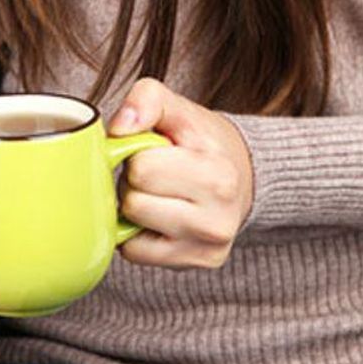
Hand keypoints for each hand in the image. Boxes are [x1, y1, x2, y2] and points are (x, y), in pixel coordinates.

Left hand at [110, 78, 253, 269]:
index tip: (155, 154)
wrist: (243, 175)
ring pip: (130, 229)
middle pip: (133, 202)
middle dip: (134, 184)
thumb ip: (147, 100)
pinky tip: (158, 219)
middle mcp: (217, 219)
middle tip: (156, 176)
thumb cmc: (202, 143)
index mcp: (217, 176)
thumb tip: (118, 129)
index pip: (141, 169)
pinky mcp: (193, 263)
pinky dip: (136, 236)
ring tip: (158, 195)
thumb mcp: (179, 109)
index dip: (138, 156)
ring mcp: (206, 246)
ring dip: (134, 209)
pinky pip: (134, 254)